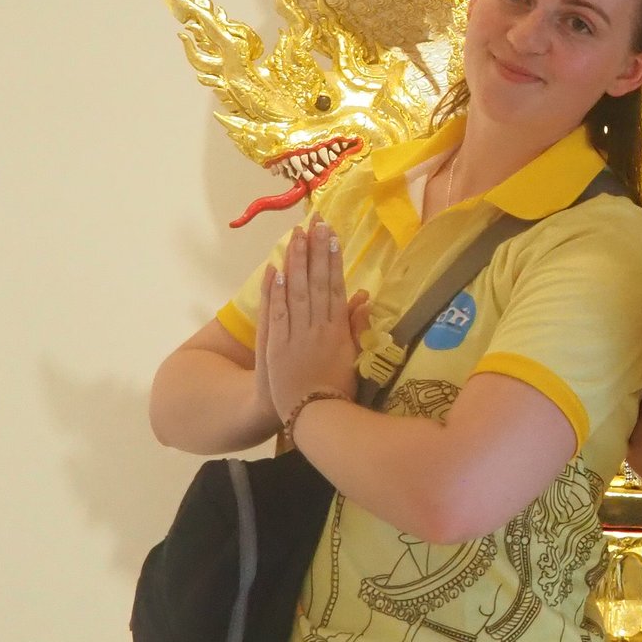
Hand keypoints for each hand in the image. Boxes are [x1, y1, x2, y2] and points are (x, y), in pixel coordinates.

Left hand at [260, 220, 365, 426]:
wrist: (314, 418)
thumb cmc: (338, 390)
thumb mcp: (355, 357)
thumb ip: (357, 325)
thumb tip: (365, 296)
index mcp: (338, 329)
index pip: (335, 286)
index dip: (333, 260)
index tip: (332, 236)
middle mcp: (318, 327)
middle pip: (316, 282)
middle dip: (315, 251)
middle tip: (315, 223)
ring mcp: (296, 334)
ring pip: (296, 291)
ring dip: (296, 262)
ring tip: (296, 236)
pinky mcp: (277, 345)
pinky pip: (277, 313)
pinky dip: (276, 290)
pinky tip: (276, 269)